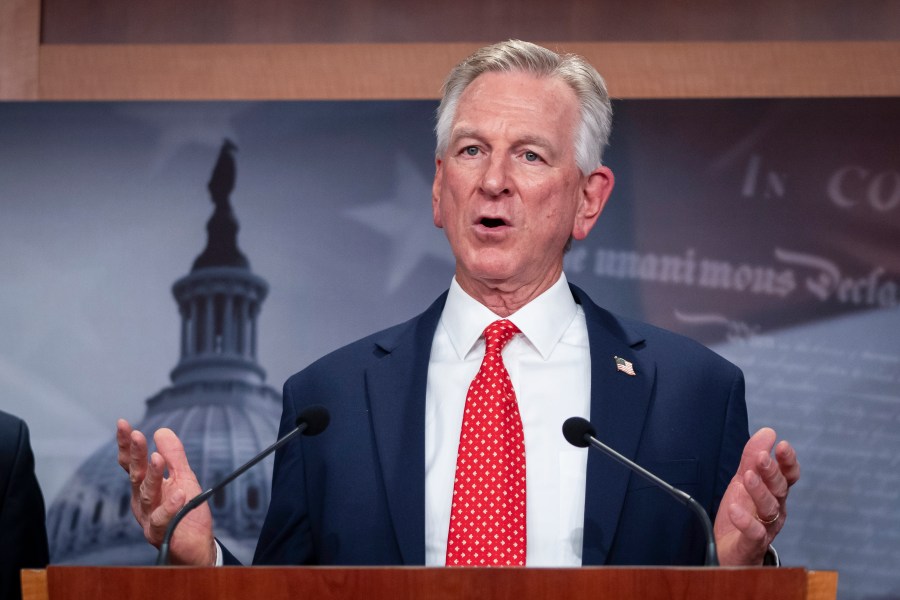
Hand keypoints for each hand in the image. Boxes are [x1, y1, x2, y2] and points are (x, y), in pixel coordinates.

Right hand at [116, 419, 216, 565]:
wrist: (197, 545)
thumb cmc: (187, 512)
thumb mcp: (184, 477)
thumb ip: (174, 456)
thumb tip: (161, 430)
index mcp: (144, 486)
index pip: (132, 463)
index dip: (127, 445)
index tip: (123, 424)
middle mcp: (142, 501)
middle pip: (136, 475)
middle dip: (135, 455)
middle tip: (137, 435)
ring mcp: (149, 518)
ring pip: (148, 495)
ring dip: (153, 476)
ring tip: (158, 457)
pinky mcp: (161, 534)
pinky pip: (163, 519)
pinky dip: (170, 507)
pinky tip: (179, 494)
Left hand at [714, 427, 799, 565]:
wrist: (727, 551)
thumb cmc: (740, 513)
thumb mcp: (742, 480)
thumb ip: (752, 457)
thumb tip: (768, 431)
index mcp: (774, 493)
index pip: (788, 476)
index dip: (788, 462)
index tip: (783, 445)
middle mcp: (775, 510)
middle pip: (779, 490)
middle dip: (771, 472)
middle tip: (761, 457)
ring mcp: (765, 528)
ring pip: (769, 509)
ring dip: (759, 492)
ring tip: (747, 477)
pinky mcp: (751, 544)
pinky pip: (753, 533)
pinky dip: (745, 522)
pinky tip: (734, 510)